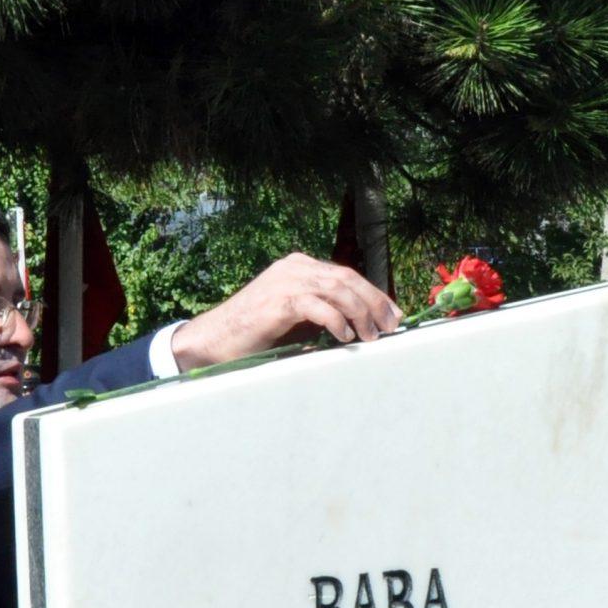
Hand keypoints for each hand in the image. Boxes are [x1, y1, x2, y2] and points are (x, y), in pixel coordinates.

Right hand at [171, 254, 401, 370]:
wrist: (214, 340)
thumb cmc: (255, 333)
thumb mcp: (294, 317)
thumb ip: (321, 312)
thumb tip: (359, 326)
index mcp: (298, 267)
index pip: (346, 275)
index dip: (374, 294)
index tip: (393, 315)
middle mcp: (294, 267)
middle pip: (347, 278)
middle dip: (374, 302)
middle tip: (390, 326)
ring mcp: (286, 281)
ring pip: (338, 289)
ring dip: (361, 314)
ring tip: (371, 336)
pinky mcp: (279, 300)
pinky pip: (318, 306)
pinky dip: (336, 320)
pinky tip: (344, 337)